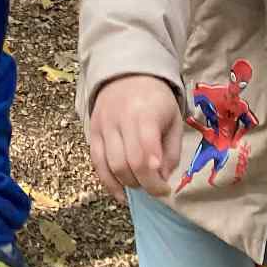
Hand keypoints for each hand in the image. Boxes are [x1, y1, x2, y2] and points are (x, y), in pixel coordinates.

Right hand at [88, 75, 182, 202]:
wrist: (128, 73)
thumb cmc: (157, 100)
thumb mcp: (174, 121)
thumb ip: (171, 152)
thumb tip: (160, 179)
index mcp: (144, 114)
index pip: (145, 156)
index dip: (154, 180)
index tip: (165, 189)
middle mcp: (120, 119)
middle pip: (126, 163)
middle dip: (143, 184)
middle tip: (155, 188)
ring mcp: (103, 124)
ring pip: (110, 165)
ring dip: (127, 184)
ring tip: (140, 185)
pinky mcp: (93, 130)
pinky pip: (96, 162)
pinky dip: (107, 182)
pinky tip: (120, 194)